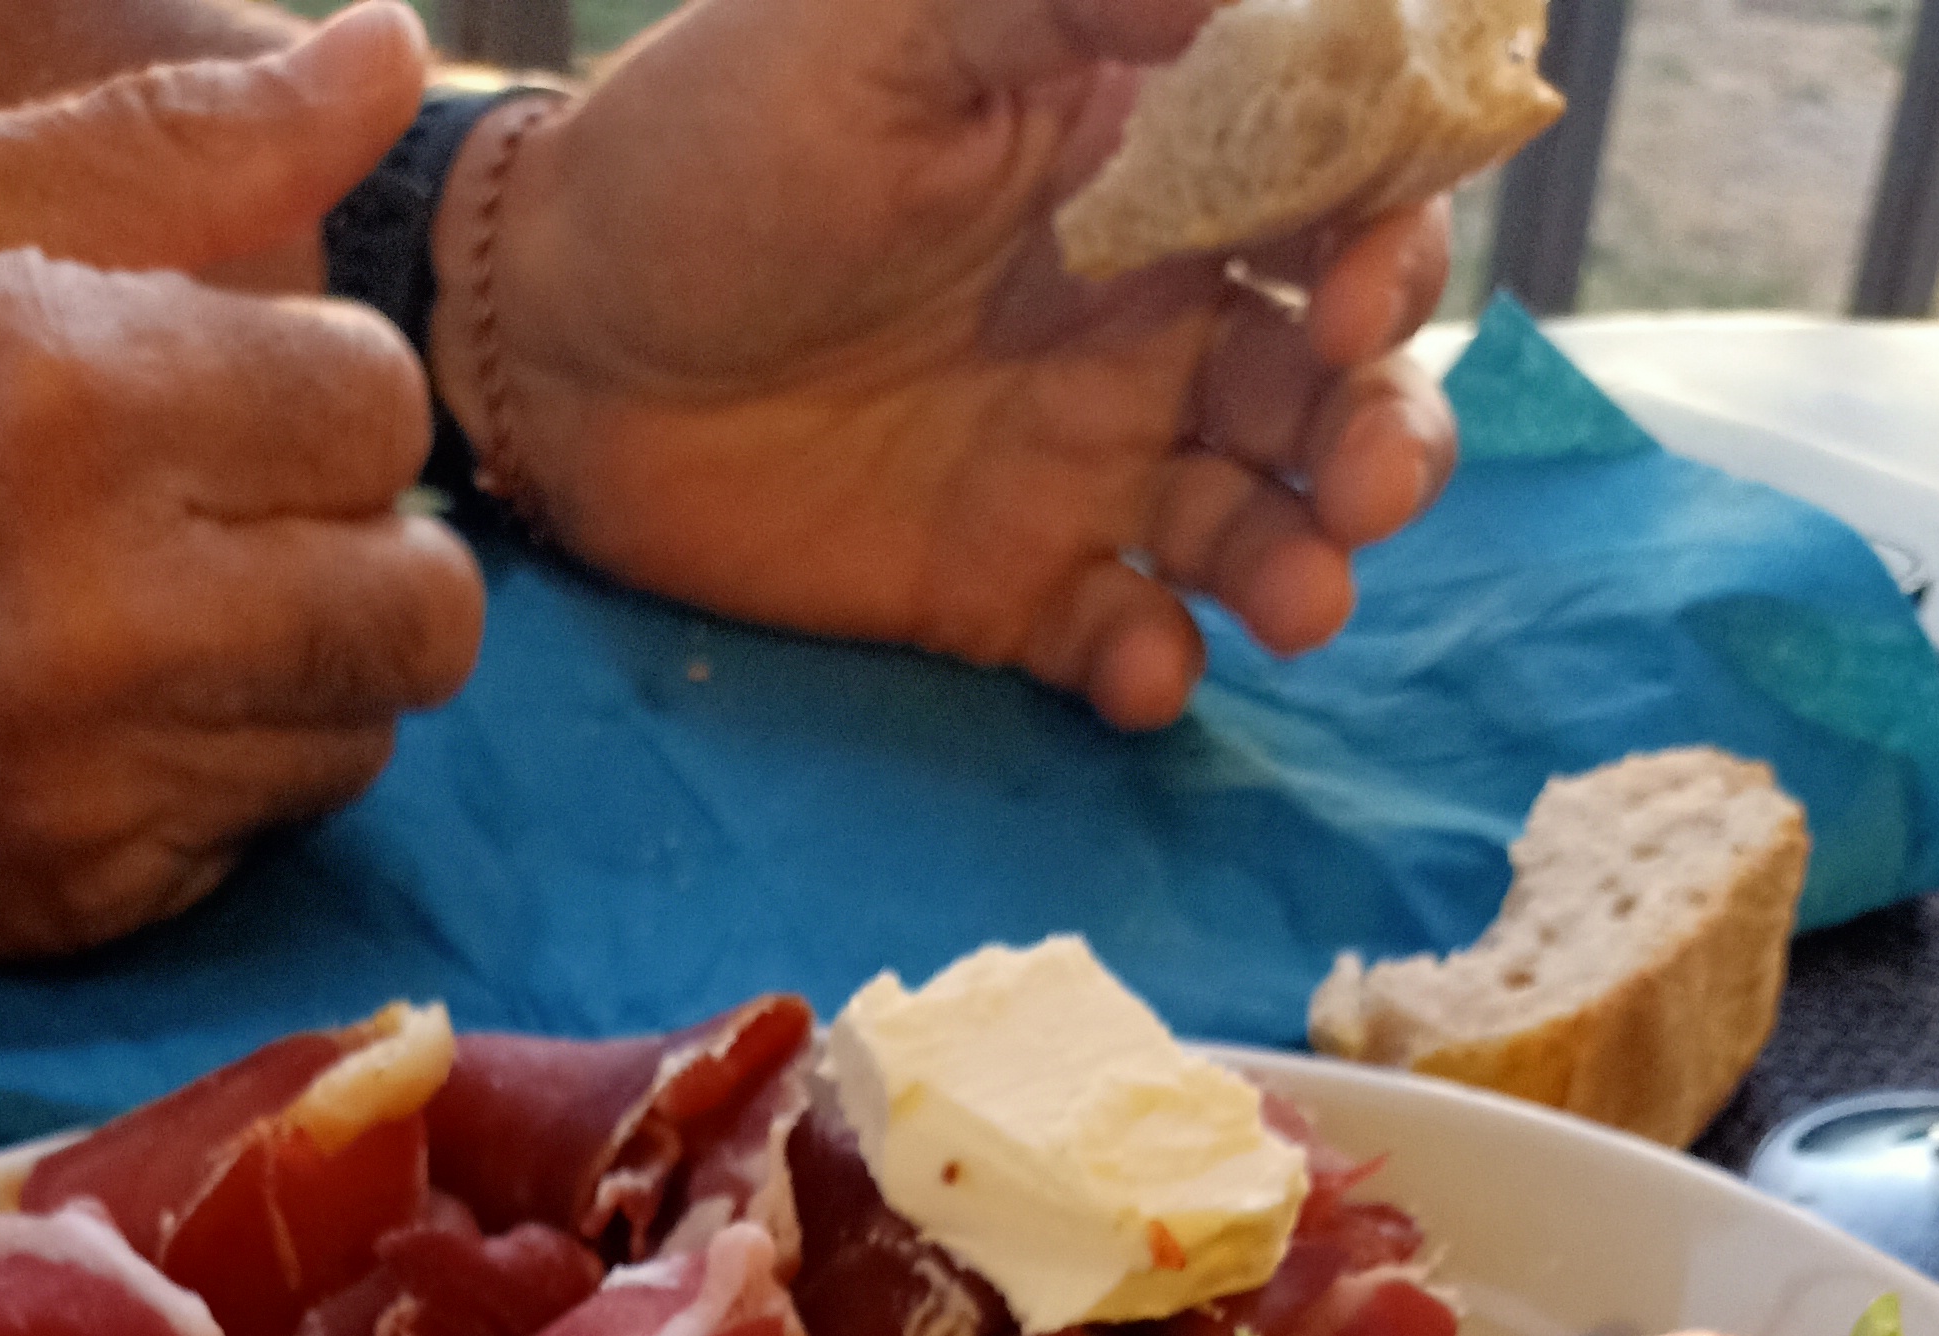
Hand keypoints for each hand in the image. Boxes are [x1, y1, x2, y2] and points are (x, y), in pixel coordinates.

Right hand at [0, 9, 481, 963]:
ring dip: (303, 672)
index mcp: (68, 394)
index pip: (378, 407)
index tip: (238, 391)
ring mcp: (89, 782)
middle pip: (420, 603)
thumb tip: (389, 53)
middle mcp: (99, 609)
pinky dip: (209, 778)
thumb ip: (171, 141)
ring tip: (169, 614)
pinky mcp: (70, 906)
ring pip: (356, 735)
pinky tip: (93, 717)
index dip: (328, 391)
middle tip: (255, 519)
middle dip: (370, 544)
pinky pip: (248, 841)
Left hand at [431, 0, 1457, 727]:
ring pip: (1261, 518)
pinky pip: (1124, 637)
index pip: (1339, 192)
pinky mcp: (1005, 587)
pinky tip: (1146, 667)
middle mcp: (1144, 312)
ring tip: (1299, 600)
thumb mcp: (889, 20)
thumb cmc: (712, 143)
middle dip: (1386, 431)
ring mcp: (1081, 460)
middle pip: (1334, 380)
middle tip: (1362, 479)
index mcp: (1146, 158)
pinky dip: (1157, 666)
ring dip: (1309, 561)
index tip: (1348, 294)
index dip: (1387, 241)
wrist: (550, 336)